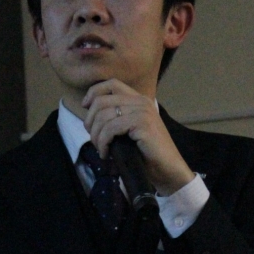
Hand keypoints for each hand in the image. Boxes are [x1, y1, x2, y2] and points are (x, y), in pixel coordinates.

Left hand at [81, 79, 194, 195]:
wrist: (168, 169)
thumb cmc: (148, 153)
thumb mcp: (130, 130)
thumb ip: (117, 117)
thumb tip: (91, 116)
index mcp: (139, 99)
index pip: (111, 84)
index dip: (93, 93)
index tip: (85, 108)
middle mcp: (141, 101)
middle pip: (101, 101)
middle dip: (90, 122)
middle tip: (94, 139)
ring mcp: (142, 112)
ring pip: (103, 116)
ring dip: (96, 136)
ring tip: (101, 149)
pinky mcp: (142, 124)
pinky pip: (111, 128)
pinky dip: (103, 142)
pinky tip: (106, 153)